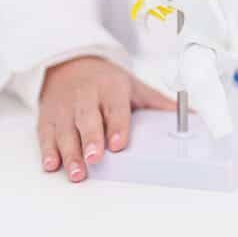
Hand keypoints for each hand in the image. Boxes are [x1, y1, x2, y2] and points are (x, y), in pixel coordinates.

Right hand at [37, 56, 174, 182]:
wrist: (69, 64)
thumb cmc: (105, 80)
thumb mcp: (133, 87)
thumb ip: (158, 104)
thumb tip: (192, 116)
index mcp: (110, 88)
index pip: (115, 108)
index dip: (117, 126)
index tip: (118, 143)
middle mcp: (85, 97)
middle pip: (87, 119)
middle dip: (90, 139)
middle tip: (95, 158)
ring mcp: (64, 108)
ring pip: (65, 131)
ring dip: (69, 152)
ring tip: (76, 172)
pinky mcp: (47, 118)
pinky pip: (45, 134)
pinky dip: (48, 150)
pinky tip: (52, 165)